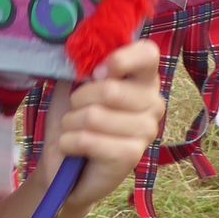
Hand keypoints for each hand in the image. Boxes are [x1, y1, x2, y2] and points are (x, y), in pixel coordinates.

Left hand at [42, 40, 166, 208]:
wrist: (65, 162)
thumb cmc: (73, 118)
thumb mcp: (73, 84)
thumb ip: (85, 65)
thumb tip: (91, 59)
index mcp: (143, 79)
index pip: (148, 54)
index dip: (121, 59)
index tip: (96, 72)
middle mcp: (153, 103)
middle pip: (110, 89)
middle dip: (78, 100)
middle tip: (76, 111)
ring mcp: (146, 131)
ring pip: (94, 116)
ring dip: (71, 123)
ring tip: (74, 130)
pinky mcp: (131, 155)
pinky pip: (88, 139)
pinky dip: (69, 142)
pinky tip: (73, 148)